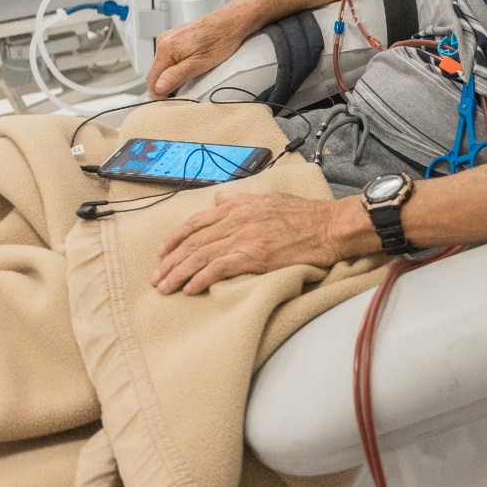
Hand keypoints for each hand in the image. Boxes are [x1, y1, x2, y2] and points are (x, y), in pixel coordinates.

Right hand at [146, 5, 254, 97]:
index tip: (169, 102)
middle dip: (164, 86)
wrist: (231, 22)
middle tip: (180, 95)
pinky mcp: (176, 38)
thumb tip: (159, 88)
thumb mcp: (200, 64)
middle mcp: (164, 41)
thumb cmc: (221, 39)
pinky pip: (169, 57)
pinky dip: (175, 67)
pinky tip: (187, 70)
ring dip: (170, 76)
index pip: (152, 79)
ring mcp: (169, 38)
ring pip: (162, 65)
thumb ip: (177, 76)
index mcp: (166, 48)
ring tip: (186, 82)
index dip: (159, 94)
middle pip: (155, 72)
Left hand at [153, 192, 375, 294]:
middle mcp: (237, 221)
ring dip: (179, 273)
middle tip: (156, 278)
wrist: (330, 226)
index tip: (162, 252)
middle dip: (170, 262)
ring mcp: (244, 239)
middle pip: (193, 242)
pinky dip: (201, 279)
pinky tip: (190, 289)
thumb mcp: (270, 198)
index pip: (196, 222)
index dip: (175, 238)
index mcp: (239, 208)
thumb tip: (218, 199)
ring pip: (201, 256)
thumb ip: (241, 200)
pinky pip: (219, 268)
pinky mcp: (254, 256)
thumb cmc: (307, 214)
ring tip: (165, 288)